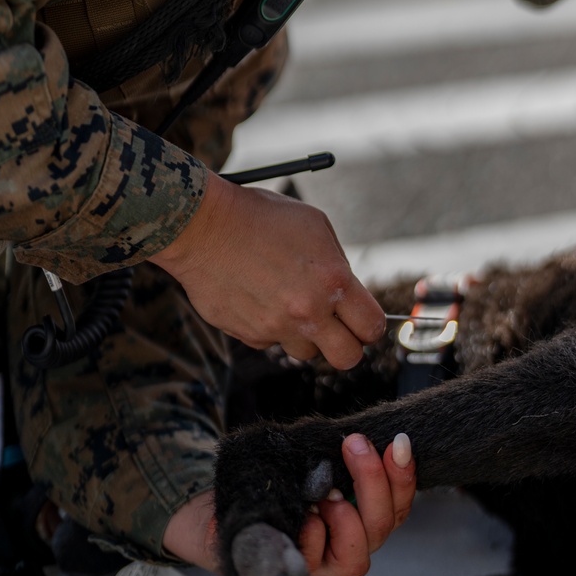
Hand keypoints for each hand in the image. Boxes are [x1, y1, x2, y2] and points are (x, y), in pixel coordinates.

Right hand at [151, 171, 384, 366]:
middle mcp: (307, 312)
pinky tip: (260, 297)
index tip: (363, 320)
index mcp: (332, 282)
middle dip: (347, 344)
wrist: (204, 227)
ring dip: (305, 334)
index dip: (371, 326)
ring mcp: (276, 328)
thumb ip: (337, 264)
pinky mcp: (248, 336)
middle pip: (347, 358)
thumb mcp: (315, 226)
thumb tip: (347, 291)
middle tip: (337, 326)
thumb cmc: (261, 218)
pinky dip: (271, 327)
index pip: (371, 326)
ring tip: (289, 301)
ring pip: (305, 352)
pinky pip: (271, 342)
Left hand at [301, 433, 416, 575]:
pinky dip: (313, 534)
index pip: (398, 506)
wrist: (249, 494)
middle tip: (355, 444)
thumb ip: (350, 453)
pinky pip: (315, 560)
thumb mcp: (321, 456)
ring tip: (327, 494)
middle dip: (373, 479)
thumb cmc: (288, 471)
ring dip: (345, 518)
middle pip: (383, 527)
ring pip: (357, 559)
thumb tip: (372, 442)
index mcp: (367, 516)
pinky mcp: (301, 568)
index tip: (399, 442)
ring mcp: (327, 561)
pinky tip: (305, 514)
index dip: (403, 477)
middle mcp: (353, 543)